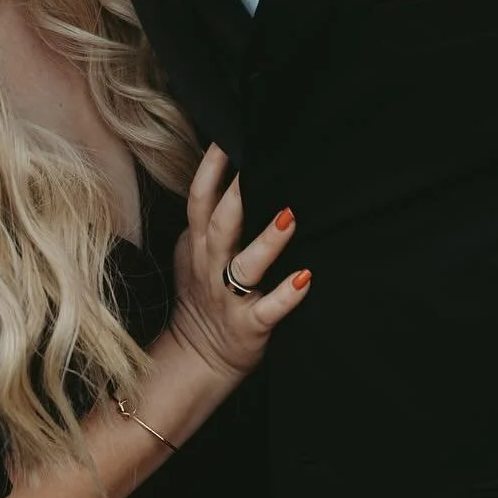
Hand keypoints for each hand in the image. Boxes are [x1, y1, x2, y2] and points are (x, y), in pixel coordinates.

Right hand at [167, 143, 310, 384]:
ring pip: (245, 266)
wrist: (197, 358)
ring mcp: (229, 298)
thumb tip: (218, 171)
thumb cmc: (201, 296)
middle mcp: (211, 268)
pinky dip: (287, 295)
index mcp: (198, 246)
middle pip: (220, 225)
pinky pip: (268, 310)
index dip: (210, 170)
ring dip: (268, 242)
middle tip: (256, 164)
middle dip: (237, 194)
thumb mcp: (191, 253)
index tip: (226, 140)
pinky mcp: (250, 326)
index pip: (199, 200)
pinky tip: (306, 278)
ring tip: (289, 217)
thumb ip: (203, 217)